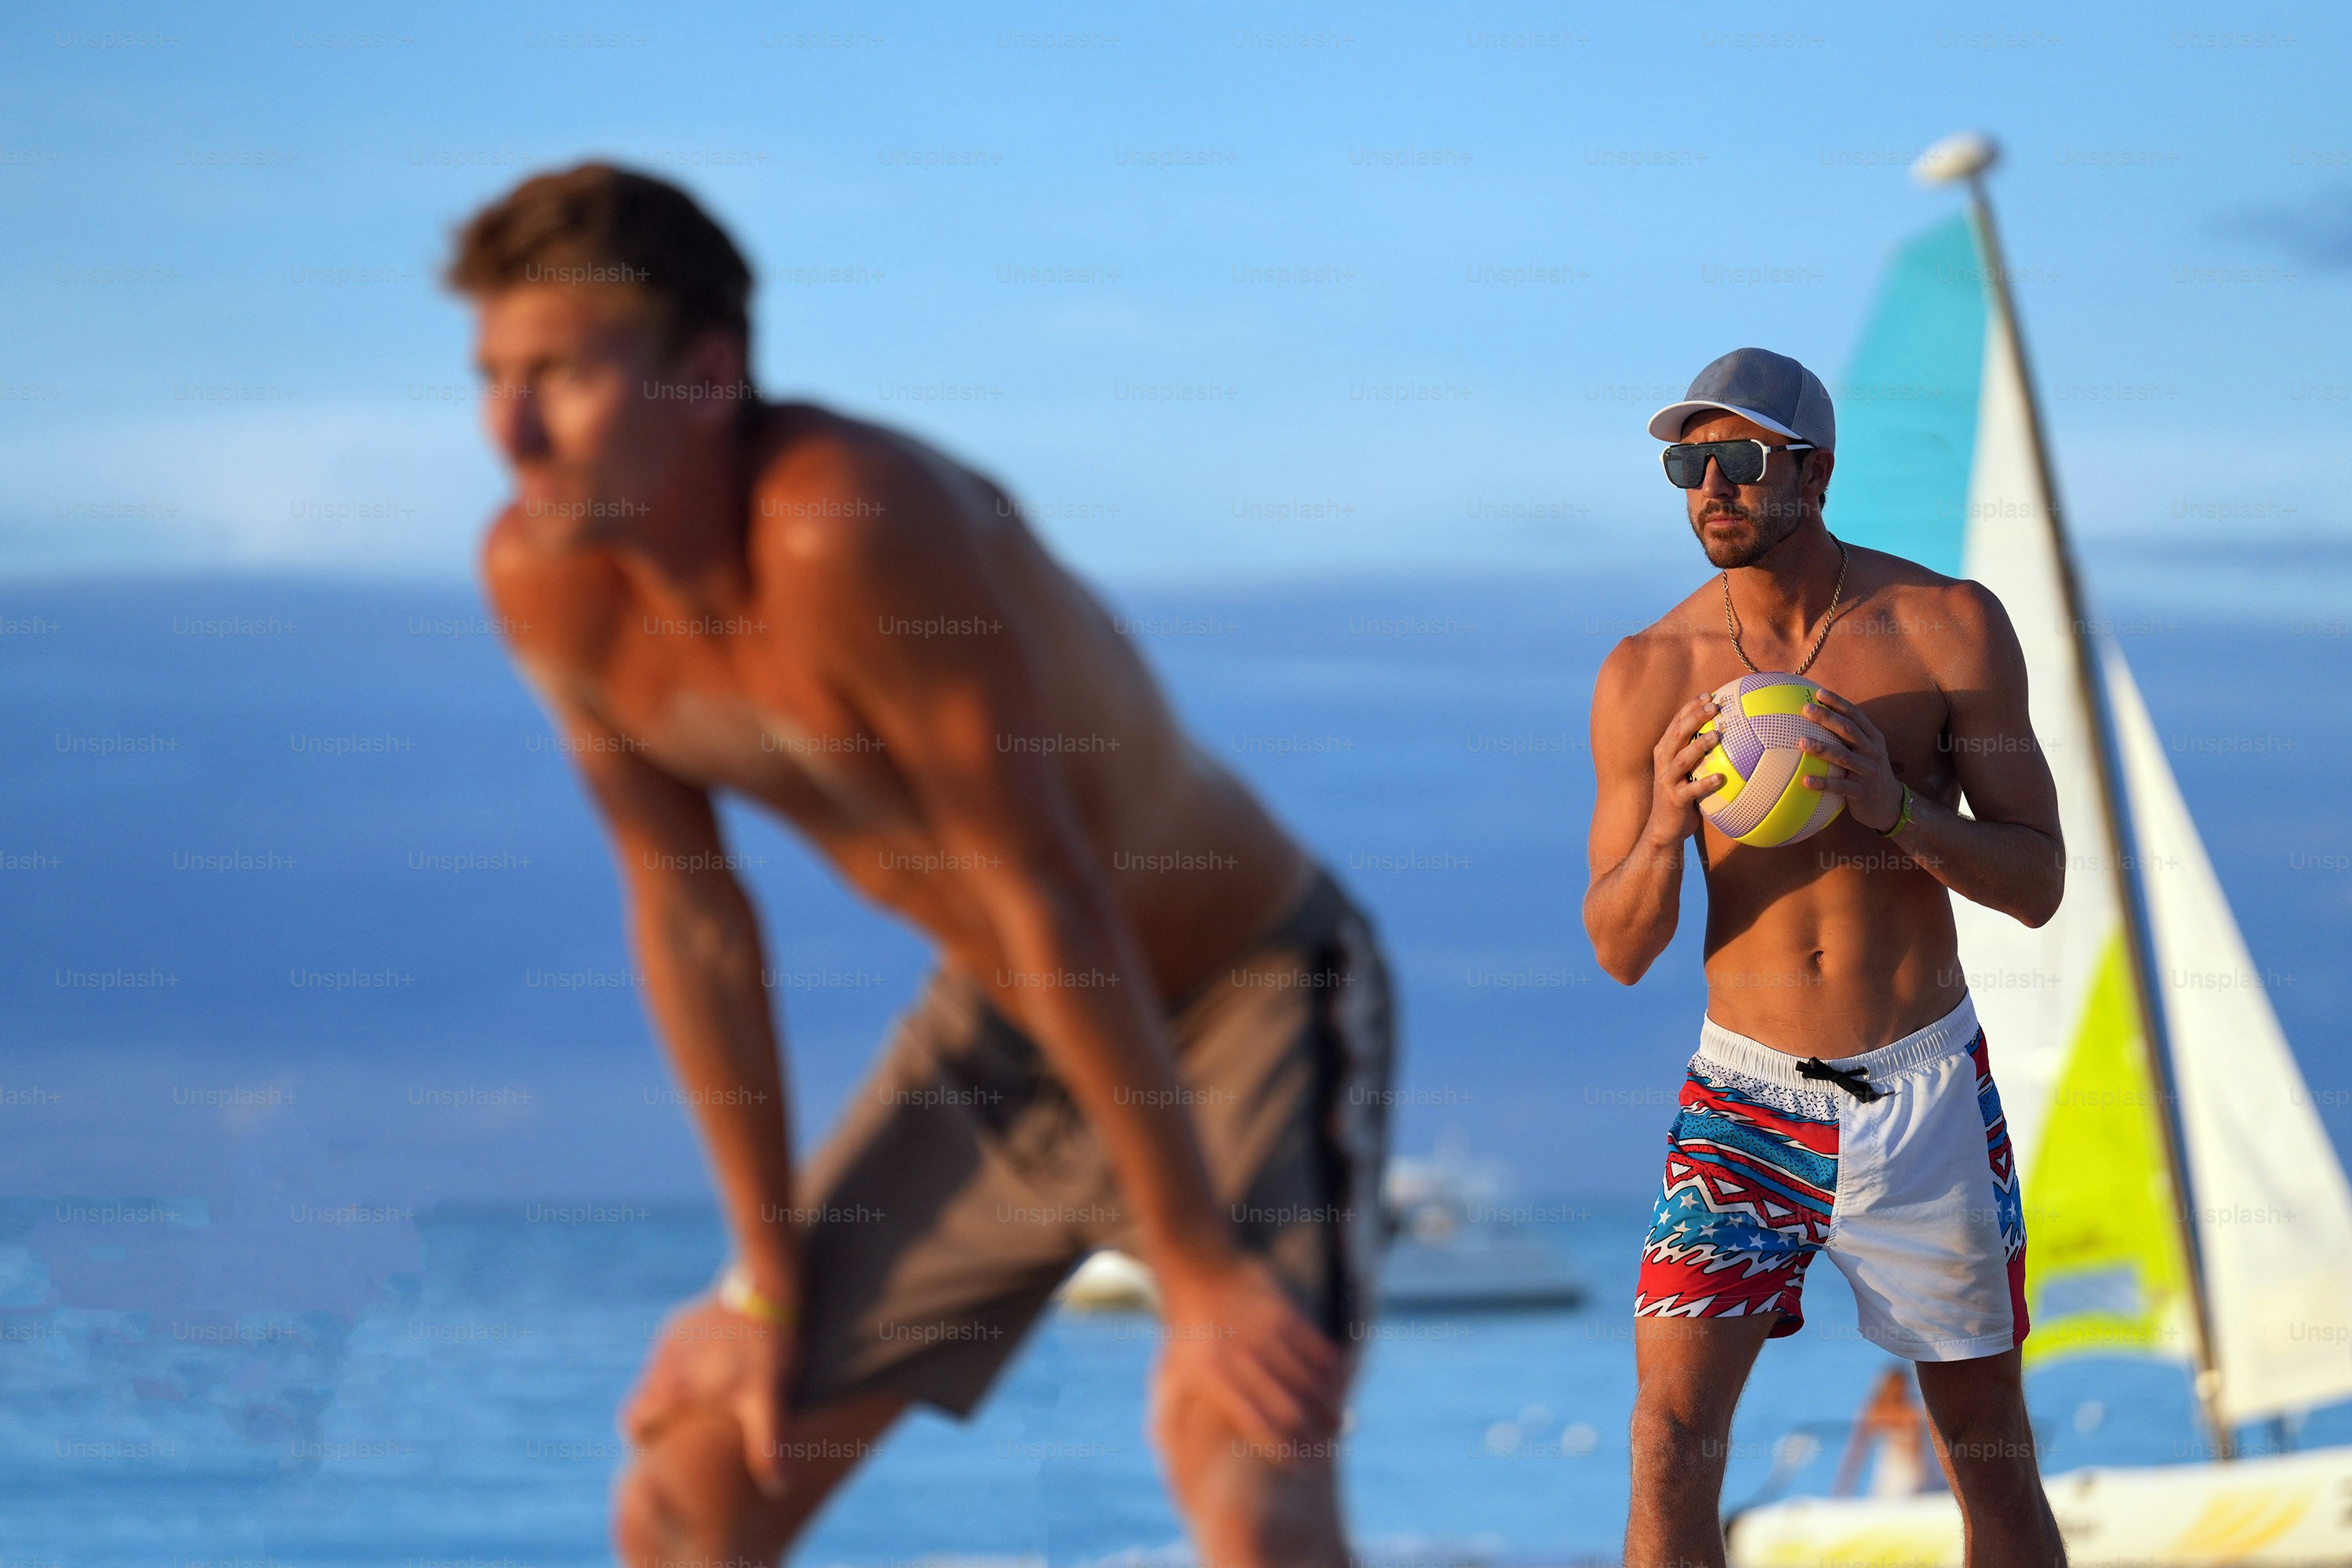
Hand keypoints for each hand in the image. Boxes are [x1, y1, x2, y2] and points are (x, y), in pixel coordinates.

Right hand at [624, 1291, 798, 1496]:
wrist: (767, 1284)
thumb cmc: (766, 1346)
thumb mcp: (767, 1398)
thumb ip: (766, 1445)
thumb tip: (779, 1488)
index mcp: (670, 1387)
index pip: (634, 1424)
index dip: (645, 1438)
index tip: (664, 1443)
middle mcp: (662, 1363)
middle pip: (642, 1402)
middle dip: (658, 1416)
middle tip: (687, 1423)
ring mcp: (670, 1338)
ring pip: (658, 1376)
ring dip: (674, 1389)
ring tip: (707, 1396)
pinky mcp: (684, 1321)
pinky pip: (674, 1350)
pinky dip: (687, 1363)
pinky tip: (717, 1364)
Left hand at [1153, 1253, 1343, 1461]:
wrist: (1196, 1268)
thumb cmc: (1184, 1333)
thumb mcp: (1168, 1374)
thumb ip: (1170, 1418)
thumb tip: (1171, 1459)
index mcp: (1213, 1380)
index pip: (1257, 1426)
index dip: (1284, 1451)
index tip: (1301, 1465)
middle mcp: (1240, 1359)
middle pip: (1289, 1409)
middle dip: (1313, 1434)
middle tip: (1327, 1447)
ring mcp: (1263, 1334)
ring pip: (1307, 1380)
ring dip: (1327, 1404)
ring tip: (1337, 1422)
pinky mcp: (1281, 1312)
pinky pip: (1316, 1347)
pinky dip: (1331, 1368)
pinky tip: (1337, 1382)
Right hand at [1643, 692, 1726, 847]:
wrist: (1664, 827)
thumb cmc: (1681, 795)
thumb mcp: (1685, 770)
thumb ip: (1697, 753)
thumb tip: (1726, 734)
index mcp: (1665, 751)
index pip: (1676, 723)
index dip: (1691, 707)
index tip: (1709, 694)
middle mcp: (1663, 762)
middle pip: (1678, 734)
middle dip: (1695, 717)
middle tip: (1715, 706)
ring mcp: (1667, 780)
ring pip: (1682, 758)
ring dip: (1699, 746)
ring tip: (1717, 735)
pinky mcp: (1674, 799)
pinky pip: (1691, 789)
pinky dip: (1705, 783)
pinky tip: (1720, 778)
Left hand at [1801, 688, 1903, 829]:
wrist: (1890, 805)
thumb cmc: (1868, 773)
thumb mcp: (1865, 752)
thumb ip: (1849, 737)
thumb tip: (1819, 718)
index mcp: (1873, 738)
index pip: (1856, 715)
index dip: (1838, 703)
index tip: (1819, 693)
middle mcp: (1873, 752)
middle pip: (1849, 731)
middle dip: (1828, 718)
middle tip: (1806, 710)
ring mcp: (1868, 772)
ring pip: (1844, 757)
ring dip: (1822, 748)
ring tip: (1801, 741)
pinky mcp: (1862, 792)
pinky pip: (1840, 787)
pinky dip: (1823, 783)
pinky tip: (1805, 781)